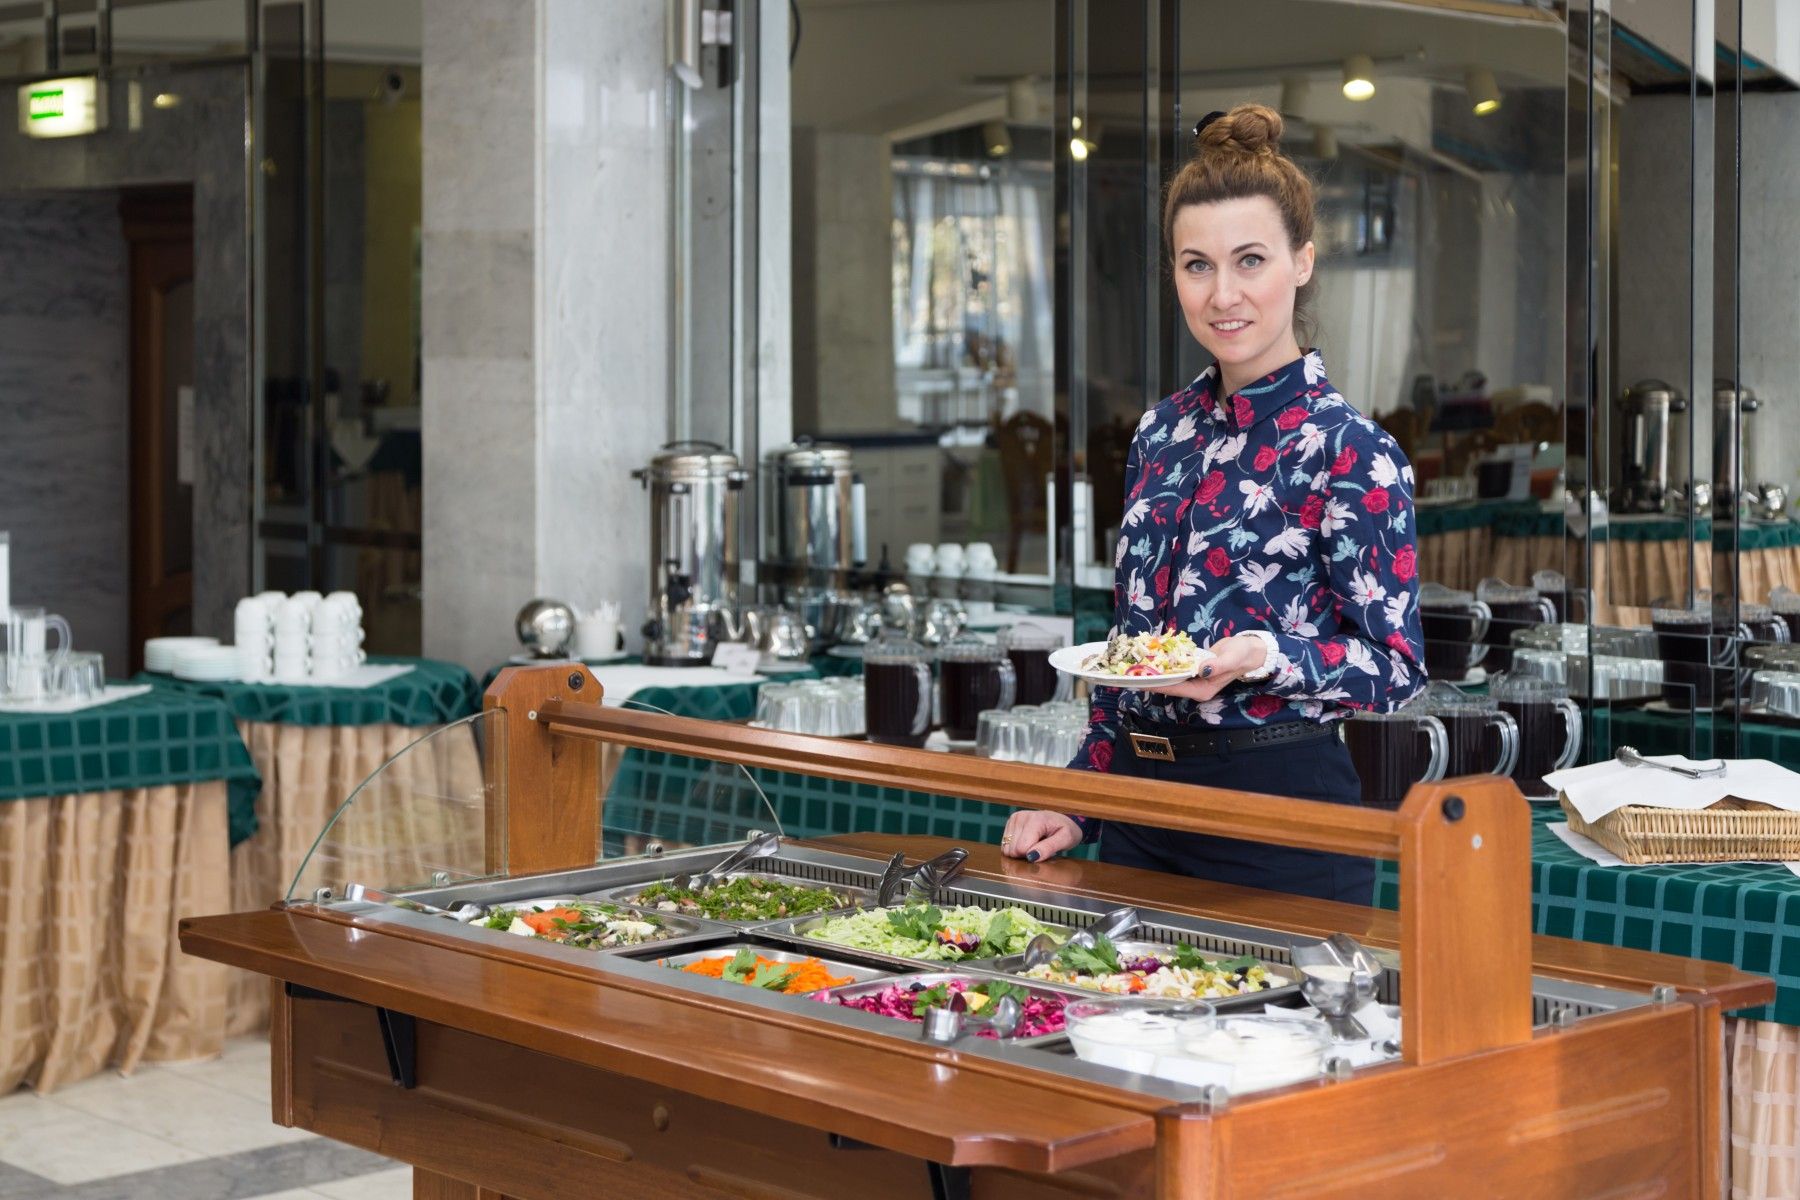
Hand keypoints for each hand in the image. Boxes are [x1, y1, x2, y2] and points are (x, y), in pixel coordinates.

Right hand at [1001, 810, 1082, 861]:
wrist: (1063, 821)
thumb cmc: (1067, 831)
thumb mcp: (1066, 840)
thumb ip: (1049, 848)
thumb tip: (1032, 856)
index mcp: (1036, 819)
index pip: (1022, 848)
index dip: (1032, 856)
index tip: (1044, 851)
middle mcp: (1022, 816)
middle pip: (1013, 849)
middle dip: (1025, 854)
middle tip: (1040, 848)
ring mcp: (1014, 818)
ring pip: (1007, 848)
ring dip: (1020, 852)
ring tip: (1034, 844)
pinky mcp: (1010, 822)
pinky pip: (1005, 845)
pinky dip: (1016, 848)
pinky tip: (1027, 842)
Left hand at [1146, 632, 1267, 702]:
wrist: (1248, 650)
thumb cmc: (1242, 655)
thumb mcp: (1231, 659)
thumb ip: (1218, 665)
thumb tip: (1202, 669)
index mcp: (1203, 690)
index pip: (1176, 688)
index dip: (1157, 685)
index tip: (1140, 681)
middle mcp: (1196, 687)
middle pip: (1170, 685)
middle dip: (1152, 679)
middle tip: (1131, 673)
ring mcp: (1194, 679)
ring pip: (1171, 677)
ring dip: (1156, 672)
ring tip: (1136, 666)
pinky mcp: (1193, 669)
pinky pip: (1176, 668)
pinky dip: (1165, 664)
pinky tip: (1151, 657)